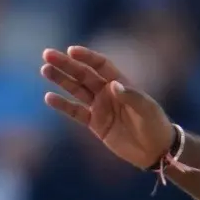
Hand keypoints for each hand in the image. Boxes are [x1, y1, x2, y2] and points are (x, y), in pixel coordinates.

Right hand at [40, 46, 173, 169]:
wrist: (154, 149)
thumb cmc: (154, 124)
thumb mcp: (146, 109)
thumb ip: (130, 96)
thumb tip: (112, 85)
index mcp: (122, 84)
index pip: (101, 65)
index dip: (86, 57)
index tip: (71, 50)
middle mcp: (108, 93)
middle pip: (83, 74)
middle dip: (66, 64)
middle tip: (47, 54)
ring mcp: (100, 107)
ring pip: (76, 90)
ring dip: (61, 80)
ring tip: (45, 69)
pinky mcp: (94, 123)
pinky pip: (75, 112)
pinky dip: (62, 105)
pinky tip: (49, 97)